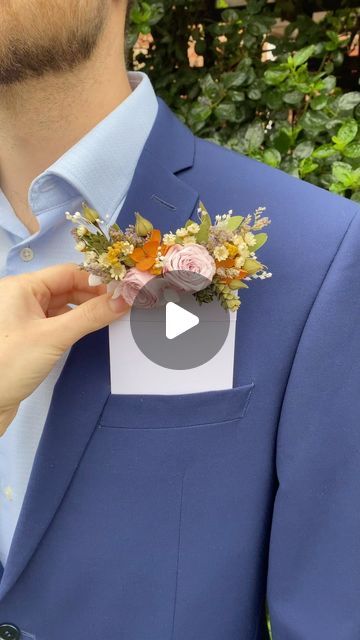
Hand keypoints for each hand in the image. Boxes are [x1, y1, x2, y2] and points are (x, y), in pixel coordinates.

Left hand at [0, 262, 127, 435]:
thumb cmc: (8, 365)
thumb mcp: (53, 337)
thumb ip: (91, 316)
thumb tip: (124, 299)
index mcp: (22, 287)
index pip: (68, 273)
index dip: (97, 280)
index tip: (123, 291)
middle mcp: (22, 297)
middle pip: (67, 288)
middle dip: (95, 296)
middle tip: (123, 306)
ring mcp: (25, 318)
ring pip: (64, 306)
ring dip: (86, 311)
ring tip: (113, 318)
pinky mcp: (29, 337)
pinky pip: (57, 323)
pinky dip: (76, 325)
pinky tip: (91, 330)